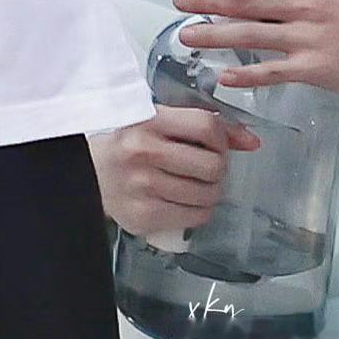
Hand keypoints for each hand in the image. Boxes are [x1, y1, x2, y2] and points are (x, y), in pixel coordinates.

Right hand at [88, 105, 259, 237]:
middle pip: (212, 166)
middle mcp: (144, 153)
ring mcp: (142, 187)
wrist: (86, 171)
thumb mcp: (161, 120)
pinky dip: (200, 211)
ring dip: (212, 192)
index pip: (207, 126)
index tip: (219, 144)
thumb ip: (206, 126)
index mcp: (149, 120)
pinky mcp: (141, 217)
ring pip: (207, 195)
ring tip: (201, 185)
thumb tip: (253, 142)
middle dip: (220, 169)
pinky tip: (189, 201)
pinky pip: (193, 218)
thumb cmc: (129, 140)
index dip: (223, 137)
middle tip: (211, 168)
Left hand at [173, 0, 338, 99]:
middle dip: (210, 0)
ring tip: (188, 36)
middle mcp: (307, 5)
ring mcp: (309, 37)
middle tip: (180, 0)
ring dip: (215, 36)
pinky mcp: (312, 67)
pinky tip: (223, 75)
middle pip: (249, 1)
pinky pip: (272, 71)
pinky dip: (246, 73)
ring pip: (252, 34)